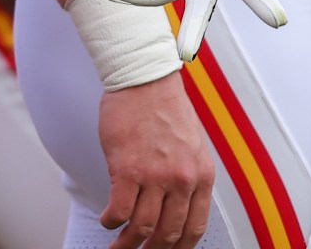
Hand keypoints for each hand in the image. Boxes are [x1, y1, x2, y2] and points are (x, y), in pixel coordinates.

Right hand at [96, 73, 215, 248]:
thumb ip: (187, 175)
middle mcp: (181, 179)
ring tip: (118, 246)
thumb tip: (174, 205)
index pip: (194, 228)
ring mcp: (155, 176)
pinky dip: (112, 221)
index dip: (180, 247)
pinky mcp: (127, 169)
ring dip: (127, 243)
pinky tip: (108, 219)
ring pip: (142, 228)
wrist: (144, 78)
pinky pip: (119, 210)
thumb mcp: (191, 145)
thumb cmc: (164, 105)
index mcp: (201, 175)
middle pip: (168, 234)